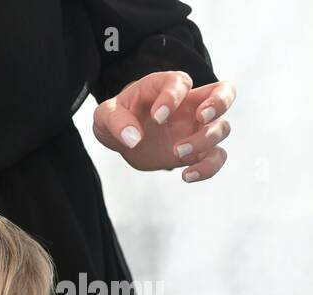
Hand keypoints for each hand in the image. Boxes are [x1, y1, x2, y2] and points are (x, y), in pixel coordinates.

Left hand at [92, 71, 235, 182]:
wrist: (121, 137)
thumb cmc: (117, 117)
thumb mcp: (106, 116)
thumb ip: (117, 122)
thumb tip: (133, 138)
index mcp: (167, 86)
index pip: (181, 82)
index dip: (172, 97)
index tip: (157, 117)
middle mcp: (189, 103)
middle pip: (225, 92)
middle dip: (219, 102)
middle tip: (200, 116)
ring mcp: (196, 127)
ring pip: (223, 127)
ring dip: (206, 139)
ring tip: (176, 151)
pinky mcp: (196, 150)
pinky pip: (216, 157)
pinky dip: (209, 168)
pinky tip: (186, 176)